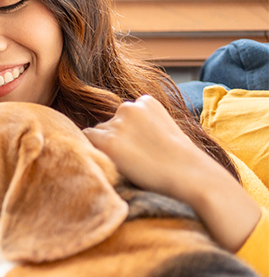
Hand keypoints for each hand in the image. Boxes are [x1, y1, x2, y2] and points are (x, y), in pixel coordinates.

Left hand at [83, 95, 260, 251]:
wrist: (191, 175)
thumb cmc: (181, 160)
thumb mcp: (165, 130)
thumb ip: (144, 125)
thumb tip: (123, 134)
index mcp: (145, 101)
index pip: (123, 117)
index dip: (129, 137)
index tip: (144, 150)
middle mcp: (128, 107)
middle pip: (107, 124)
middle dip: (115, 141)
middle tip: (137, 159)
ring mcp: (117, 124)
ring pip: (96, 135)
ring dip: (106, 148)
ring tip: (131, 163)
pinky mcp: (107, 142)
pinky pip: (86, 143)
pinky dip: (94, 153)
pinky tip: (115, 163)